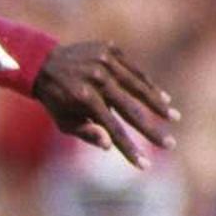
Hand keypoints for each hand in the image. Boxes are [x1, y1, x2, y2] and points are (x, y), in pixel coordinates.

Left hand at [33, 41, 178, 167]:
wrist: (42, 62)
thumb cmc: (54, 98)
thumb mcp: (63, 120)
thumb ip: (85, 132)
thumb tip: (108, 145)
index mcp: (84, 98)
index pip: (113, 129)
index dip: (130, 149)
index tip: (144, 166)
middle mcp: (97, 79)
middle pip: (131, 110)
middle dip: (152, 130)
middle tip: (170, 145)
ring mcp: (105, 62)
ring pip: (139, 86)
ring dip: (157, 104)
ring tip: (173, 118)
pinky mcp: (110, 50)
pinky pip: (134, 70)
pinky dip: (147, 84)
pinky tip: (162, 97)